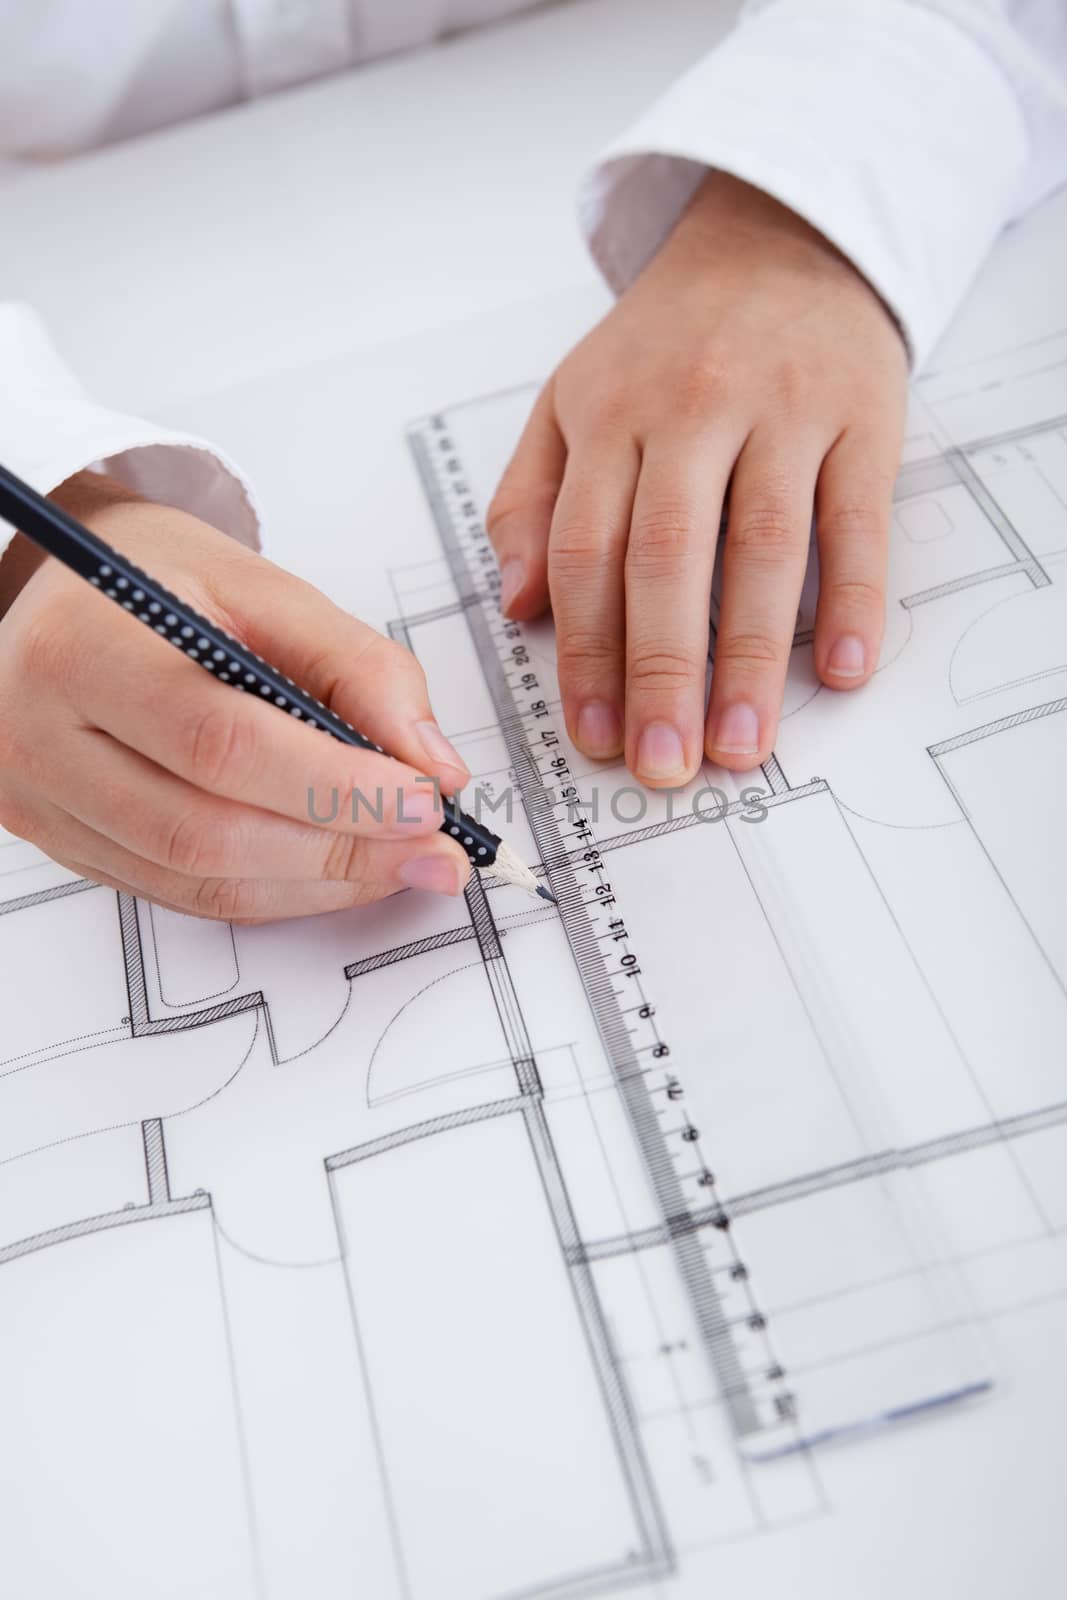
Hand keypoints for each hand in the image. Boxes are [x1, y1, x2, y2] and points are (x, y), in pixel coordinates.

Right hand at [0, 473, 472, 920]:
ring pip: (196, 880)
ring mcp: (43, 802)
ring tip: (398, 862)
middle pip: (205, 830)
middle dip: (339, 848)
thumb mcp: (265, 588)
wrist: (72, 597)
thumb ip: (360, 668)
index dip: (333, 785)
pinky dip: (275, 893)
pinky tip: (336, 869)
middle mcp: (42, 735)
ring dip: (316, 883)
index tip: (423, 801)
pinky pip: (182, 894)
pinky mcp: (65, 843)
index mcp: (83, 647)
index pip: (220, 743)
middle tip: (432, 849)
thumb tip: (432, 766)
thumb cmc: (166, 583)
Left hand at [487, 172, 907, 782]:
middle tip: (662, 765)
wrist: (780, 238)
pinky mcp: (862, 419)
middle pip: (668, 558)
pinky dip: (853, 598)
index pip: (586, 551)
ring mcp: (783, 414)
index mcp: (611, 417)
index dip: (586, 654)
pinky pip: (857, 520)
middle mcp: (692, 413)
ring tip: (741, 747)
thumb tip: (515, 605)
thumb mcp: (572, 399)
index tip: (591, 737)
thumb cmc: (667, 343)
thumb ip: (532, 499)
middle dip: (661, 672)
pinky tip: (840, 671)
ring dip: (751, 658)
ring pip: (763, 549)